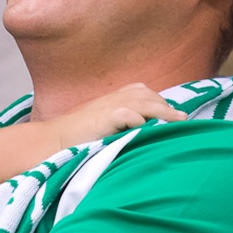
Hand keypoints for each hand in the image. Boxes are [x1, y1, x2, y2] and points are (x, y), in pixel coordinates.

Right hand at [58, 83, 186, 146]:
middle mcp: (112, 98)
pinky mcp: (105, 117)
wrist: (51, 141)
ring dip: (164, 112)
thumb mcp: (100, 127)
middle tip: (182, 121)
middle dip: (166, 106)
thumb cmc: (73, 138)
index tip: (174, 115)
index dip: (159, 102)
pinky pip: (130, 114)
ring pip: (144, 101)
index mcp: (111, 98)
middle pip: (147, 94)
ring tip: (179, 123)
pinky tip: (152, 129)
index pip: (142, 91)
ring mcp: (108, 106)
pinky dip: (143, 120)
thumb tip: (142, 135)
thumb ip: (119, 126)